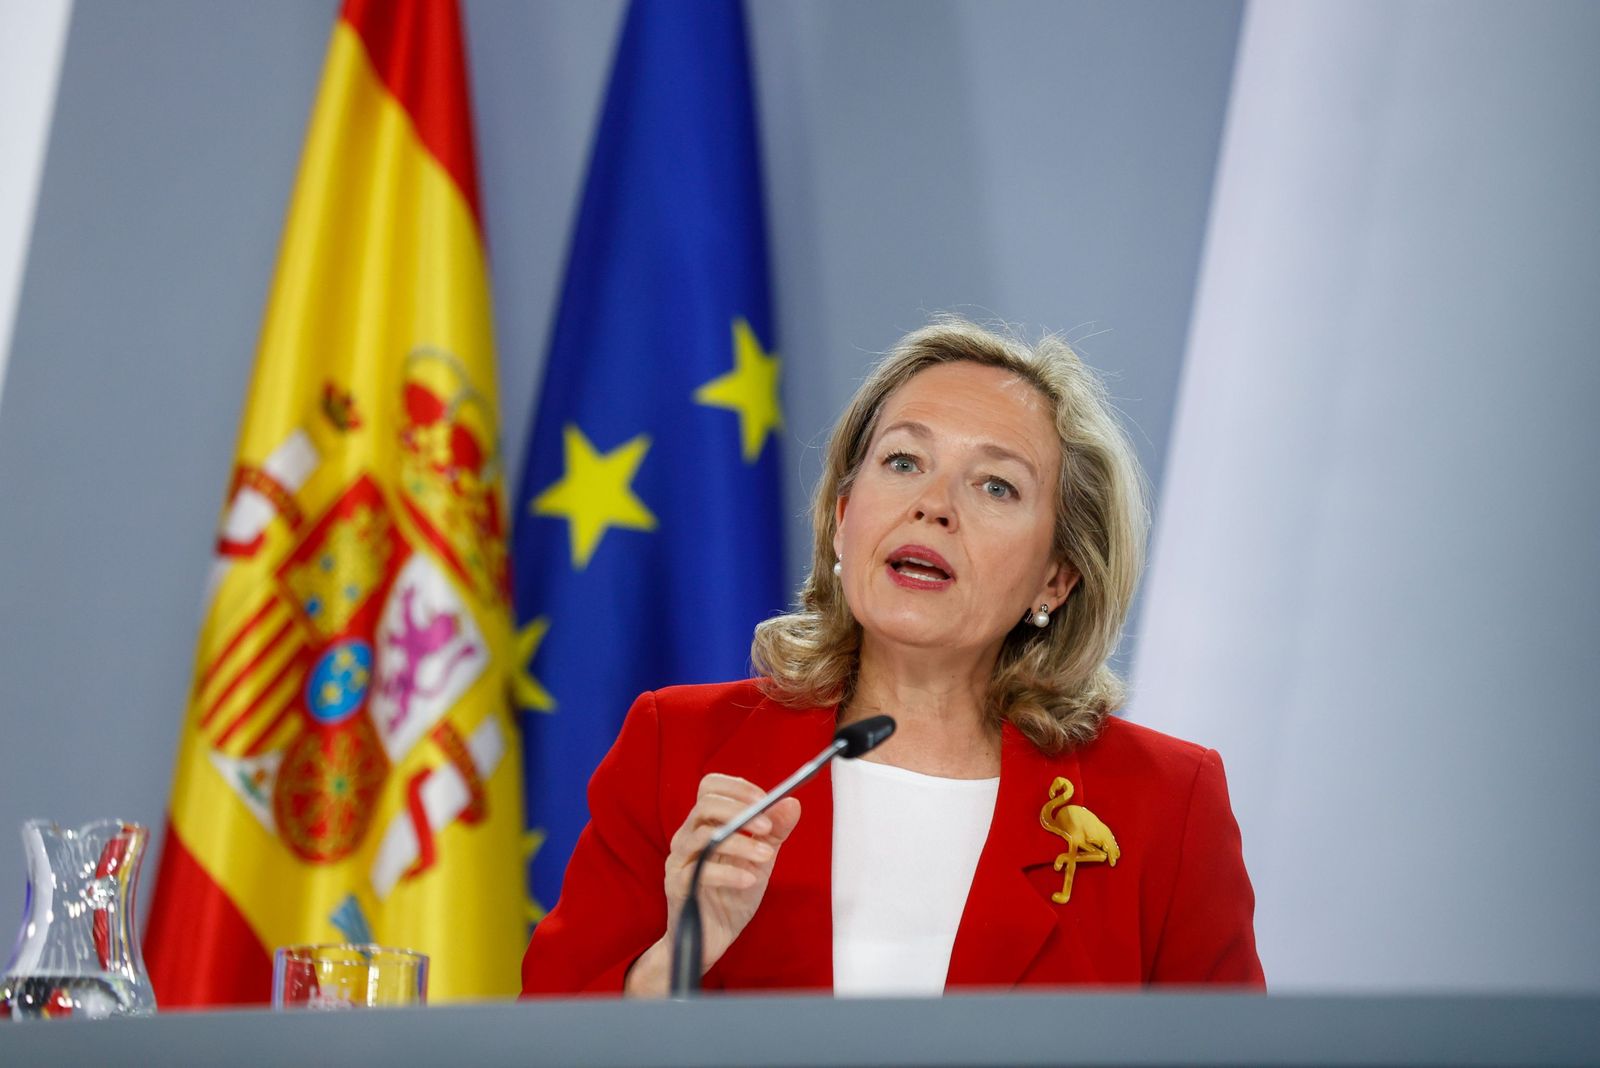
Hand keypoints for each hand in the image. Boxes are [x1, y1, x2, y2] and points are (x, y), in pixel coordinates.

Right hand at [624, 773, 800, 995]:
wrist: (712, 940)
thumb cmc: (732, 896)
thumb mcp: (760, 860)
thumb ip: (775, 831)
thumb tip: (791, 802)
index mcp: (705, 825)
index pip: (710, 787)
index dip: (737, 788)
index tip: (764, 800)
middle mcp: (687, 837)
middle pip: (705, 805)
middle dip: (739, 810)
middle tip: (767, 826)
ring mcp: (679, 861)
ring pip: (703, 836)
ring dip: (741, 843)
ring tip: (766, 856)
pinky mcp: (677, 887)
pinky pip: (699, 872)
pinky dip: (729, 872)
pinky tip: (750, 879)